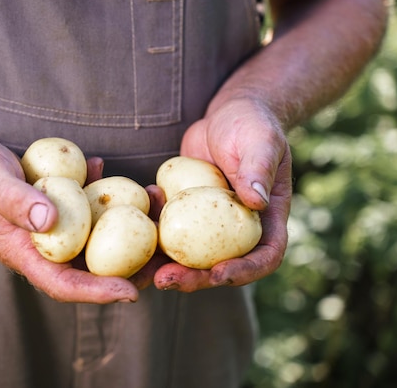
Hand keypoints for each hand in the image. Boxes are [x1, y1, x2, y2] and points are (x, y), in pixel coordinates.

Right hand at [0, 136, 138, 302]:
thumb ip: (14, 200)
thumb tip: (49, 220)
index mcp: (24, 254)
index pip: (63, 284)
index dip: (96, 292)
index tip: (130, 293)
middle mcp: (43, 247)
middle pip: (89, 268)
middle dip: (127, 269)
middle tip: (162, 261)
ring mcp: (53, 229)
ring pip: (96, 238)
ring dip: (126, 227)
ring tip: (153, 208)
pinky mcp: (59, 208)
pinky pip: (87, 209)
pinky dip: (103, 195)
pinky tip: (106, 170)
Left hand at [153, 98, 292, 290]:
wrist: (225, 116)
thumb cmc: (251, 124)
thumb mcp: (261, 141)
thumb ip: (258, 168)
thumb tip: (257, 201)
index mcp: (267, 219)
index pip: (264, 256)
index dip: (244, 271)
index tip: (218, 274)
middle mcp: (238, 229)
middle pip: (220, 266)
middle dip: (194, 278)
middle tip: (167, 280)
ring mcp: (209, 225)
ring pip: (190, 257)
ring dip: (166, 267)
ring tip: (141, 274)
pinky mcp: (184, 213)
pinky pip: (168, 231)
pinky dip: (150, 237)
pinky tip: (130, 232)